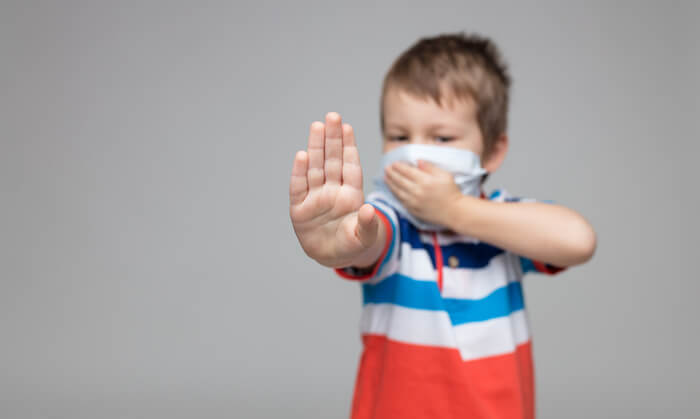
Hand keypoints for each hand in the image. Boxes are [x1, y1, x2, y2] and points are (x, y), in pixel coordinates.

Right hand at [289, 112, 379, 267]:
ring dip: (316, 148)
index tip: (347, 127)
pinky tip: (302, 155)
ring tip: (317, 126)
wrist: (332, 257)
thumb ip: (368, 225)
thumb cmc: (352, 244)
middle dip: (333, 139)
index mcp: (351, 194)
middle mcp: (333, 191)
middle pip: (332, 160)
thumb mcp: (364, 238)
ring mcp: (316, 198)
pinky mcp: (300, 209)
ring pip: (315, 168)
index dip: (348, 147)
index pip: (350, 166)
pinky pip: (299, 187)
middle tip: (332, 116)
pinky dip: (299, 172)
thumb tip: (369, 210)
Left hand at [384, 160, 464, 226]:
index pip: (407, 171)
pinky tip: (392, 190)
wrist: (454, 212)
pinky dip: (395, 194)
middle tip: (386, 168)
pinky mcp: (413, 210)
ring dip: (390, 183)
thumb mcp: (445, 175)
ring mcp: (414, 202)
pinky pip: (400, 201)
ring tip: (385, 177)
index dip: (399, 167)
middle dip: (391, 173)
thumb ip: (430, 167)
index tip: (394, 163)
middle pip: (400, 180)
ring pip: (397, 191)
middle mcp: (417, 191)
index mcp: (425, 181)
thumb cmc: (452, 192)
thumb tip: (418, 161)